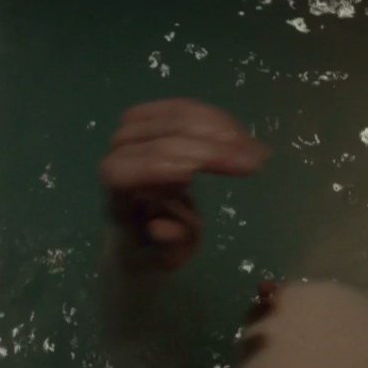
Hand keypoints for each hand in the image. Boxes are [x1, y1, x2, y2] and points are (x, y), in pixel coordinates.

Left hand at [100, 98, 268, 269]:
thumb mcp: (164, 259)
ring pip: (172, 117)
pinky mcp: (155, 118)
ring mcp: (136, 132)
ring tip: (253, 147)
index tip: (198, 173)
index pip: (127, 171)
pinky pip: (183, 108)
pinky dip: (215, 119)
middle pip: (157, 139)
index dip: (159, 167)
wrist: (141, 227)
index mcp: (114, 192)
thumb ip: (168, 245)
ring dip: (217, 128)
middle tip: (253, 162)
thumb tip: (161, 227)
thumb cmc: (154, 246)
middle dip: (208, 147)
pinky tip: (239, 134)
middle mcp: (118, 154)